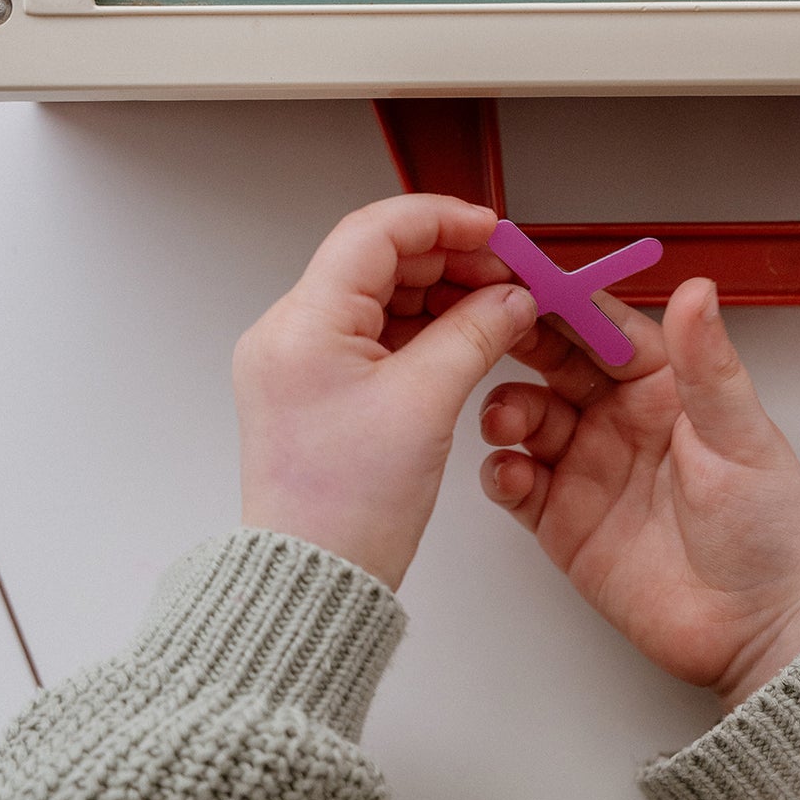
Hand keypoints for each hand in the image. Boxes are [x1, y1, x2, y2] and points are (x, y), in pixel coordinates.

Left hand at [235, 196, 536, 588]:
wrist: (313, 578)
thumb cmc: (347, 508)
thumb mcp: (427, 403)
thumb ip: (476, 332)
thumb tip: (512, 297)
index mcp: (300, 325)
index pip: (373, 233)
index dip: (441, 220)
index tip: (495, 231)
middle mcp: (288, 333)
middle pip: (375, 260)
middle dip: (448, 257)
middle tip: (509, 273)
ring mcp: (298, 361)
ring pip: (377, 295)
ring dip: (439, 292)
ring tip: (497, 307)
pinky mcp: (315, 387)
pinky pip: (373, 333)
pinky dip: (421, 327)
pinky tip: (465, 335)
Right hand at [478, 278, 799, 705]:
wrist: (758, 630)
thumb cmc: (769, 529)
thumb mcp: (742, 437)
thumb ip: (707, 365)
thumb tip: (697, 290)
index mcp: (666, 386)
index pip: (607, 327)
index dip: (567, 300)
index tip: (528, 278)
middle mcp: (621, 419)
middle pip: (555, 363)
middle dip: (521, 345)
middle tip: (489, 333)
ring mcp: (587, 468)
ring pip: (527, 417)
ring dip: (507, 409)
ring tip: (507, 420)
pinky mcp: (563, 521)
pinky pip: (517, 482)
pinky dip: (503, 471)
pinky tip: (510, 471)